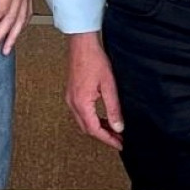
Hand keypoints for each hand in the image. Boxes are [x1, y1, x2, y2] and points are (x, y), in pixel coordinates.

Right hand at [64, 33, 124, 149]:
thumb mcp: (109, 86)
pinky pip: (80, 113)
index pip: (94, 130)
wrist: (82, 45)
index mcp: (81, 103)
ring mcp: (70, 98)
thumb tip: (118, 127)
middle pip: (87, 129)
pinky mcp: (71, 93)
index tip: (119, 144)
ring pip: (83, 122)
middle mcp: (72, 103)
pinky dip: (92, 119)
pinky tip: (102, 117)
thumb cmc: (94, 60)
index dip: (107, 139)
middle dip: (103, 135)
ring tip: (113, 129)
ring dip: (97, 127)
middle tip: (118, 139)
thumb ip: (113, 108)